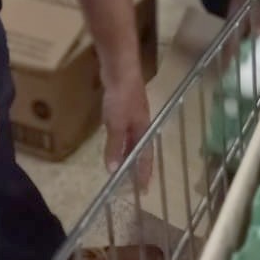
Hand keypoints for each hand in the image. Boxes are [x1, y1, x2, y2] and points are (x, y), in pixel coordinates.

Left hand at [102, 69, 152, 189]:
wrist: (120, 69)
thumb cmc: (121, 97)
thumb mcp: (116, 124)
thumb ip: (115, 146)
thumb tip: (113, 169)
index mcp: (144, 129)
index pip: (146, 157)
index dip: (144, 173)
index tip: (143, 190)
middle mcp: (142, 123)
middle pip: (141, 148)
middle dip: (138, 165)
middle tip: (133, 182)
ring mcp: (134, 114)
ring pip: (132, 139)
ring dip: (128, 152)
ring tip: (123, 165)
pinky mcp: (124, 106)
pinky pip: (124, 129)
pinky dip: (121, 140)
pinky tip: (115, 141)